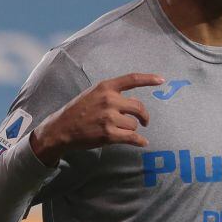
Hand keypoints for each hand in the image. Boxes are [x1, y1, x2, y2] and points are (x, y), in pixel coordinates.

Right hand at [30, 73, 163, 165]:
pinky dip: (139, 141)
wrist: (59, 129)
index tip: (161, 80)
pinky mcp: (109, 134)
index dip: (149, 79)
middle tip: (144, 121)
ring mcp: (109, 117)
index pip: (132, 79)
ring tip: (120, 131)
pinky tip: (142, 142)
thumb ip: (113, 96)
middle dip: (144, 116)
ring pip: (134, 124)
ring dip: (131, 129)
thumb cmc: (78, 112)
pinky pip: (133, 137)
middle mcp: (109, 100)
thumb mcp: (93, 95)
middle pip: (139, 107)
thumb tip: (135, 101)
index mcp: (105, 87)